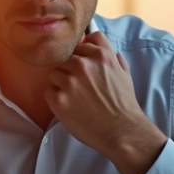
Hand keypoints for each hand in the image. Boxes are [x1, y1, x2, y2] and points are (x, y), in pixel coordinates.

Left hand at [46, 32, 166, 173]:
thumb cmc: (124, 104)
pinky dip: (55, 99)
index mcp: (101, 56)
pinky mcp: (59, 100)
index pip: (81, 43)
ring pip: (54, 73)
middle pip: (65, 58)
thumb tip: (103, 49)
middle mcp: (83, 65)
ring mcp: (69, 82)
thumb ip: (113, 58)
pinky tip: (68, 107)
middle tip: (78, 86)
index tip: (83, 66)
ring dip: (60, 83)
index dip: (81, 54)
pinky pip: (48, 91)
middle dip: (70, 70)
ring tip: (73, 97)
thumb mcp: (124, 74)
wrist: (121, 131)